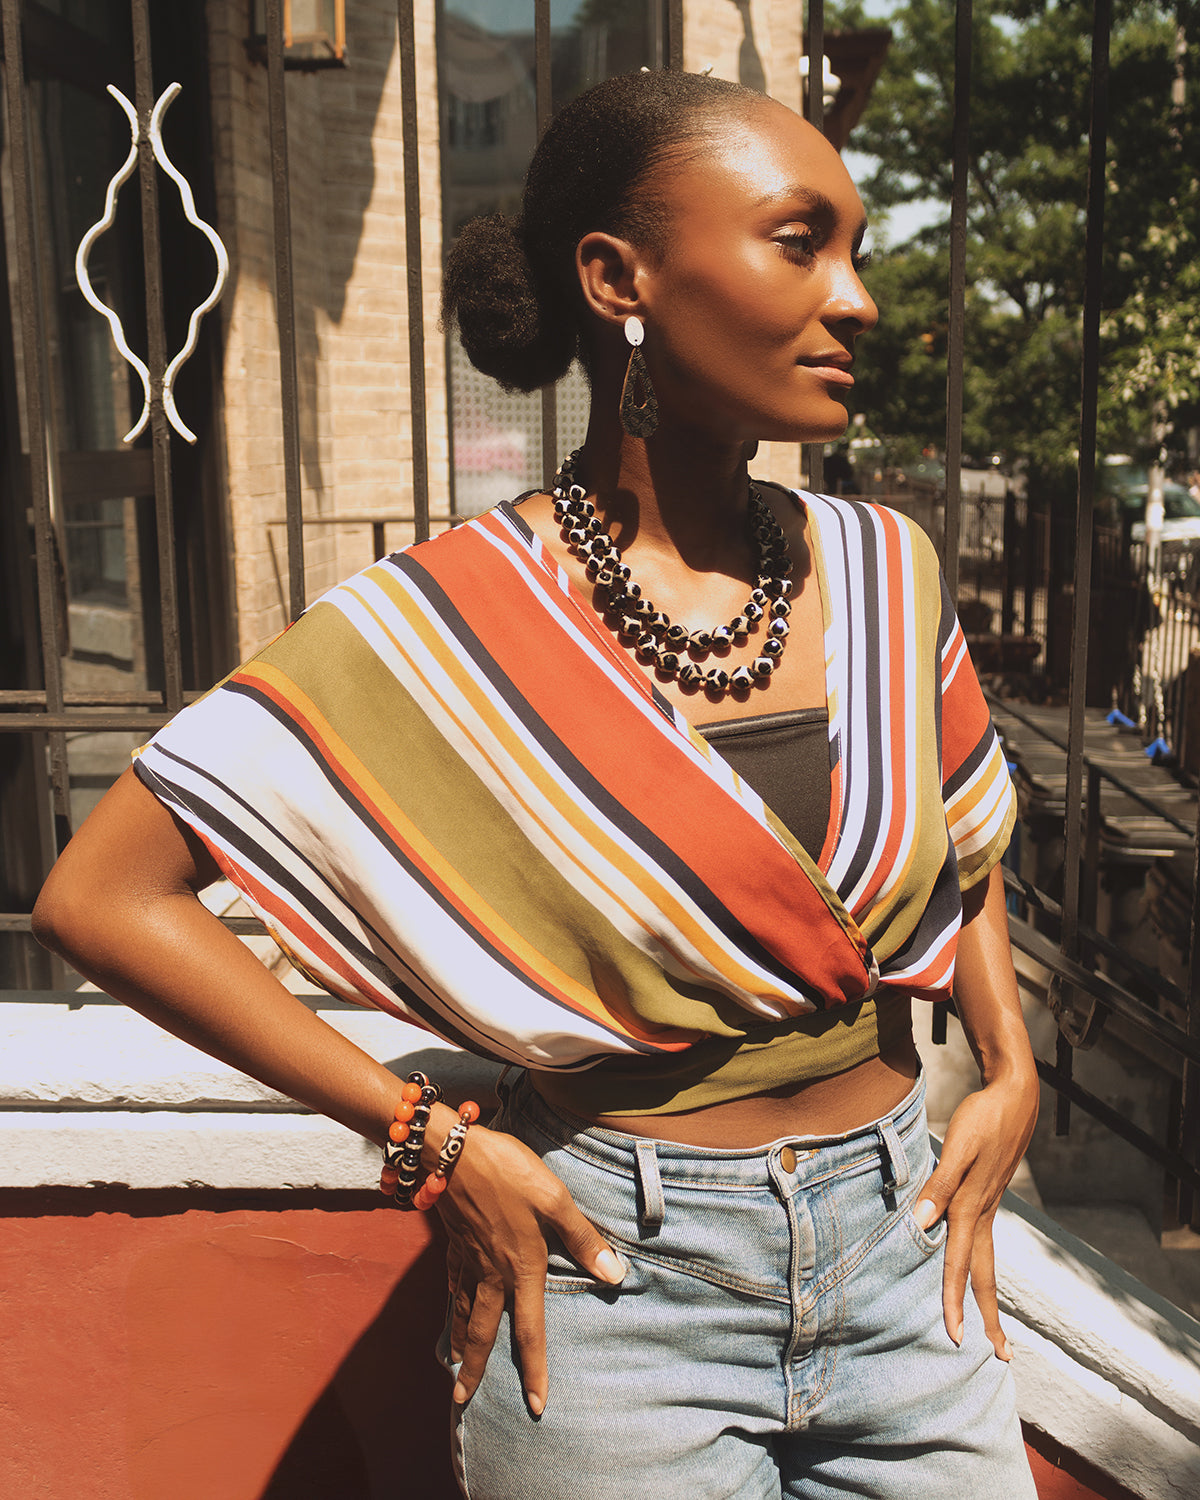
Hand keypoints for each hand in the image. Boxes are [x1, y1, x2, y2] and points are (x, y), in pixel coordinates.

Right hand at [430, 1121, 624, 1415]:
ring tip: (453, 1366)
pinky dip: (451, 1302)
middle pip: (482, 1332)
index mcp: (521, 1268)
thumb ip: (583, 1239)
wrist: (452, 1152)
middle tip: (462, 1400)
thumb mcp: (554, 1200)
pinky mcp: (454, 1242)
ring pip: (462, 1312)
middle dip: (474, 1370)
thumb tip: (615, 1276)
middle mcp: (492, 1273)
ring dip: (458, 1342)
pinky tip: (452, 1304)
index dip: (535, 1370)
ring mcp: (469, 1259)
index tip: (537, 1405)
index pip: (530, 1331)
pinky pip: (452, 1283)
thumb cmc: (508, 1172)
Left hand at [912, 1072, 1037, 1358]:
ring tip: (992, 1325)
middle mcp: (983, 1213)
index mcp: (972, 1208)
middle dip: (987, 1316)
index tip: (954, 1339)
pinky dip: (980, 1263)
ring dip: (986, 1294)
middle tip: (1002, 1356)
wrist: (1014, 1095)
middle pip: (984, 1275)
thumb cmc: (983, 1118)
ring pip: (986, 1259)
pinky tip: (974, 1264)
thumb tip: (922, 1222)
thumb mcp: (958, 1147)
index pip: (960, 1266)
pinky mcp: (988, 1194)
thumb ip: (939, 1185)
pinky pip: (982, 1240)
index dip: (954, 1302)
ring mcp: (988, 1205)